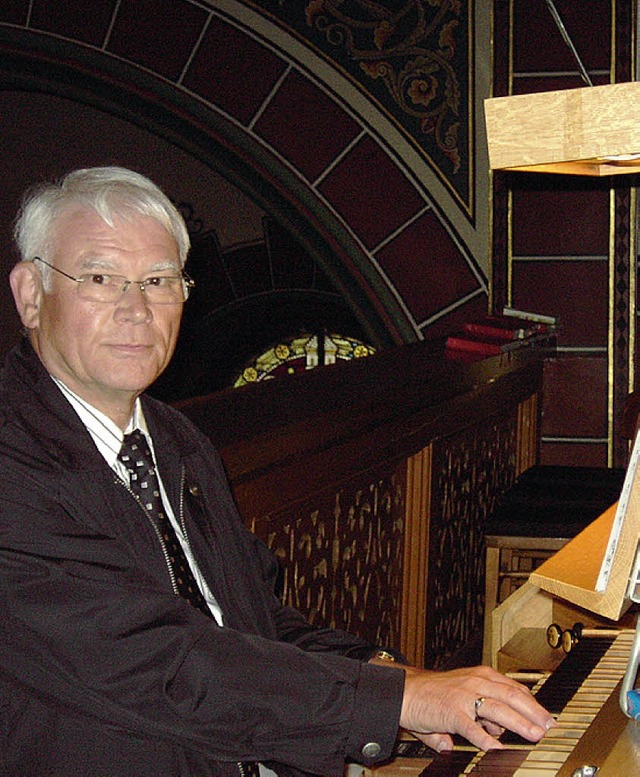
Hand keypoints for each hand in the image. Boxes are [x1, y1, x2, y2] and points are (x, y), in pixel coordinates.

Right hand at [399, 664, 555, 752]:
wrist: (405, 690)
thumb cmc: (431, 694)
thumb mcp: (460, 696)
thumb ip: (477, 717)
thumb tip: (490, 736)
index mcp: (480, 676)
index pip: (514, 688)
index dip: (533, 704)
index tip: (546, 717)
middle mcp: (475, 682)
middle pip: (512, 696)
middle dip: (534, 713)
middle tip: (550, 727)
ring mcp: (464, 696)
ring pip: (498, 709)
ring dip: (519, 723)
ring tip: (534, 735)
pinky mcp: (451, 711)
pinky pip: (472, 727)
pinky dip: (486, 738)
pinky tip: (496, 748)